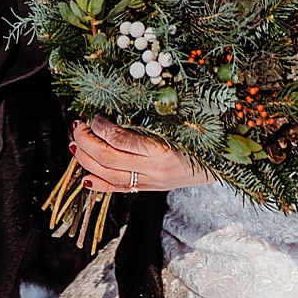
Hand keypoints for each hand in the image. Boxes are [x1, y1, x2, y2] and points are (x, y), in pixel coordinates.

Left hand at [71, 117, 214, 192]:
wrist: (221, 162)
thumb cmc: (201, 136)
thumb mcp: (179, 121)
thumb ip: (150, 117)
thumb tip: (118, 107)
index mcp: (162, 149)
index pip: (122, 140)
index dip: (102, 128)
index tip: (94, 116)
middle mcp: (154, 170)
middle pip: (108, 158)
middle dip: (87, 142)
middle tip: (77, 126)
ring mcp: (150, 182)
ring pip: (108, 176)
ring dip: (86, 160)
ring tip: (76, 145)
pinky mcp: (149, 189)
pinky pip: (118, 190)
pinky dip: (99, 184)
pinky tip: (85, 177)